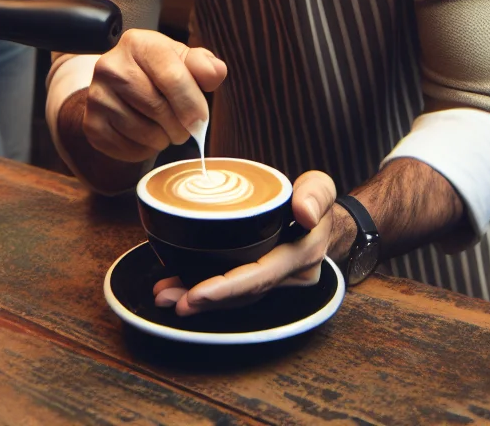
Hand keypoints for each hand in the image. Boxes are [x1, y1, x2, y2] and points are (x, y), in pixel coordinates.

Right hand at [84, 29, 226, 162]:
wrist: (120, 87)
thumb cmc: (158, 72)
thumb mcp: (181, 60)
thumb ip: (203, 65)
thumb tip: (216, 72)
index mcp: (137, 43)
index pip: (171, 76)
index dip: (192, 103)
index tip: (201, 121)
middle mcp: (110, 66)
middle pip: (157, 108)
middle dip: (179, 126)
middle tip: (185, 129)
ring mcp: (97, 96)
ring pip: (143, 132)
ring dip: (163, 139)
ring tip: (164, 130)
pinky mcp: (91, 124)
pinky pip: (127, 148)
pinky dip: (144, 150)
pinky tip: (146, 137)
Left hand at [154, 170, 340, 316]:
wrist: (324, 219)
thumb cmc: (315, 200)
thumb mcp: (320, 188)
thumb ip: (315, 194)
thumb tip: (304, 212)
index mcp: (300, 256)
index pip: (261, 276)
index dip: (228, 288)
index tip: (197, 293)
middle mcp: (289, 278)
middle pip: (243, 294)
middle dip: (205, 300)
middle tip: (167, 298)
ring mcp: (275, 283)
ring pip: (236, 297)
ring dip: (200, 301)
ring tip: (165, 296)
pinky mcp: (261, 281)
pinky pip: (234, 291)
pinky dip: (207, 292)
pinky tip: (179, 289)